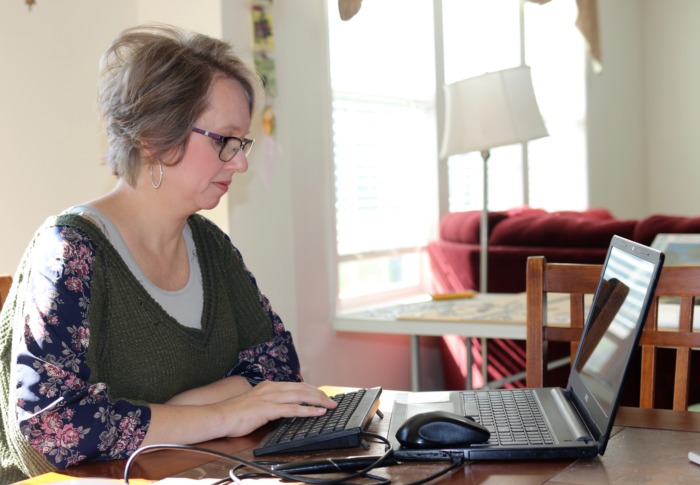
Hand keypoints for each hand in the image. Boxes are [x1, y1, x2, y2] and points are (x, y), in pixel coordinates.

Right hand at [214, 381, 337, 436]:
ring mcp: (270, 398)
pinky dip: (308, 410)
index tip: (322, 394)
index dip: (311, 389)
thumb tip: (282, 408)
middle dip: (319, 394)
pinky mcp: (268, 409)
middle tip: (332, 400)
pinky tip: (318, 413)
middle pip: (302, 388)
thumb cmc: (235, 414)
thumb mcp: (256, 403)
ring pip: (300, 396)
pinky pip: (293, 409)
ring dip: (318, 400)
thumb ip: (269, 403)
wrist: (219, 416)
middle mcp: (271, 388)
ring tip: (330, 405)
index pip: (296, 385)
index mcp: (269, 386)